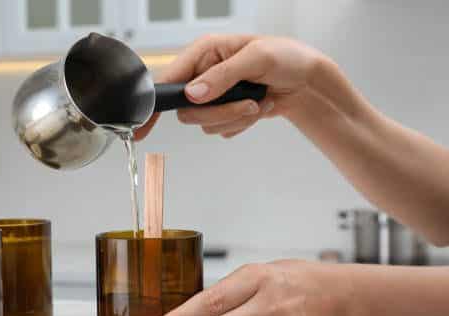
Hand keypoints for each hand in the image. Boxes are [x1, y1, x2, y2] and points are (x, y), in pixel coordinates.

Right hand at [134, 34, 326, 139]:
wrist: (306, 81)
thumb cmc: (286, 58)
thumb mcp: (257, 59)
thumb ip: (222, 76)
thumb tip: (194, 94)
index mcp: (204, 53)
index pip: (168, 81)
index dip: (153, 105)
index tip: (142, 127)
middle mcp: (203, 74)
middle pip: (188, 111)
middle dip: (220, 112)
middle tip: (247, 104)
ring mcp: (213, 95)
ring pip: (205, 123)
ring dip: (235, 118)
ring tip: (257, 101)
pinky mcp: (223, 112)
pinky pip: (221, 130)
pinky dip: (242, 124)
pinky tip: (257, 107)